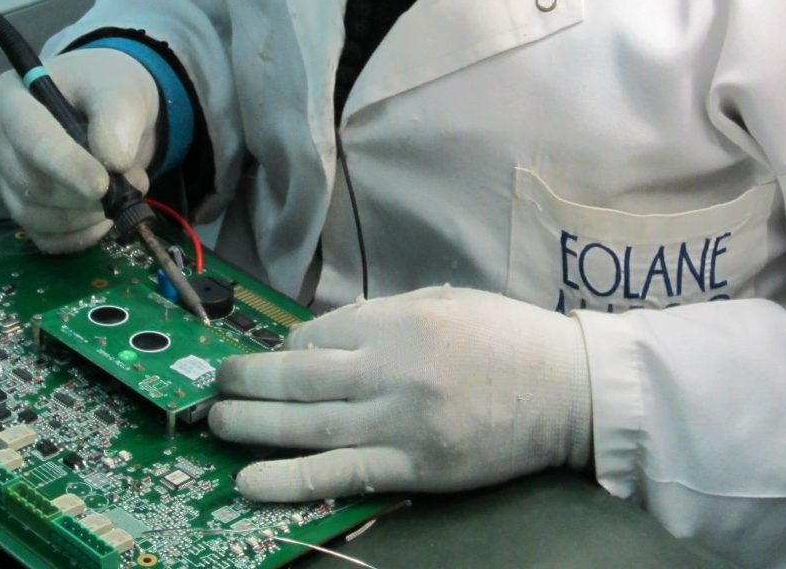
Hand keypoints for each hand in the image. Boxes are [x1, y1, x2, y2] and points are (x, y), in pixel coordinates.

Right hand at [0, 49, 159, 252]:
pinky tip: (104, 221)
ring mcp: (6, 177)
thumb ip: (118, 117)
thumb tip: (115, 161)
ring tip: (123, 196)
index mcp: (11, 99)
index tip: (102, 185)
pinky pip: (42, 236)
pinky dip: (77, 237)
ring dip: (83, 217)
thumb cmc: (103, 89)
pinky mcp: (22, 206)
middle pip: (29, 183)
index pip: (31, 140)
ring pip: (32, 215)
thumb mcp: (118, 89)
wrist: (107, 106)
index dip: (66, 165)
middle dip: (82, 194)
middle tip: (130, 184)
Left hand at [208, 285, 591, 500]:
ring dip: (252, 424)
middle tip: (217, 382)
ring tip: (216, 422)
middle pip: (299, 376)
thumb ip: (388, 316)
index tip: (279, 357)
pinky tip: (249, 482)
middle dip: (250, 380)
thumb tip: (329, 335)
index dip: (289, 347)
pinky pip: (337, 473)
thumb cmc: (510, 339)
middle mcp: (390, 368)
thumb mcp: (447, 303)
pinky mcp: (413, 466)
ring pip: (305, 424)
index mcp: (399, 320)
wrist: (568, 391)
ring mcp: (399, 421)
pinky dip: (288, 479)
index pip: (319, 333)